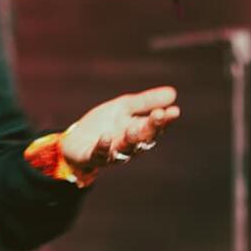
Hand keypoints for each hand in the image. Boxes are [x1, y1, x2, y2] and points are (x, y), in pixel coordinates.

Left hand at [59, 85, 179, 171]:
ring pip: (125, 149)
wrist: (76, 140)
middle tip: (158, 115)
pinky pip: (100, 154)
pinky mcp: (93, 157)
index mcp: (139, 132)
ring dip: (131, 140)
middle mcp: (129, 145)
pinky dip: (103, 147)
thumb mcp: (124, 107)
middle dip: (152, 127)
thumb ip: (146, 102)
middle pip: (144, 138)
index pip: (156, 127)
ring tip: (133, 129)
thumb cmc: (105, 123)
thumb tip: (173, 93)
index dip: (165, 120)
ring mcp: (112, 153)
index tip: (174, 111)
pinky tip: (105, 137)